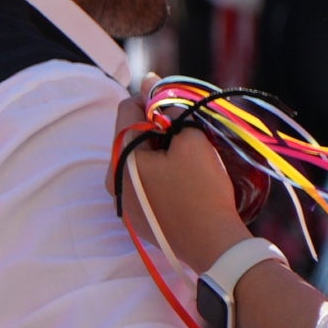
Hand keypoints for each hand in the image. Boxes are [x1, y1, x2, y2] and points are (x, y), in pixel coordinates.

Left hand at [114, 89, 248, 271]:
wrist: (214, 246)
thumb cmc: (202, 190)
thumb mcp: (191, 140)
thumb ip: (170, 109)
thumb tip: (150, 81)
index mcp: (119, 160)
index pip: (126, 110)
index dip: (152, 98)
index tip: (178, 101)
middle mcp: (113, 182)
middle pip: (131, 136)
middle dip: (157, 125)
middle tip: (188, 126)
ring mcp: (125, 203)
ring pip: (139, 160)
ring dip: (160, 148)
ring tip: (189, 149)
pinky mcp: (140, 218)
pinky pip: (146, 183)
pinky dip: (161, 171)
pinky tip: (185, 174)